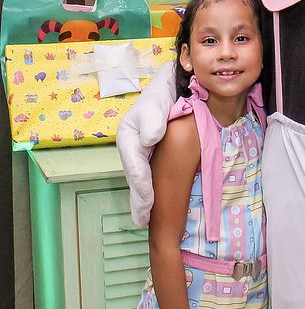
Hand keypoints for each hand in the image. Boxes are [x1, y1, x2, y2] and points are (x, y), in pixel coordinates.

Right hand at [116, 61, 176, 225]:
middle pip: (135, 177)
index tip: (148, 203)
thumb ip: (151, 119)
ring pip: (142, 179)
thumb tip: (150, 139)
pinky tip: (157, 205)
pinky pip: (152, 175)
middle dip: (138, 200)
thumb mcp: (154, 102)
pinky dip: (153, 190)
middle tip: (143, 221)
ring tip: (146, 219)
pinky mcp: (152, 156)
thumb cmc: (161, 94)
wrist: (173, 88)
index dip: (141, 186)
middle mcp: (132, 148)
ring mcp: (141, 153)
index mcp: (128, 137)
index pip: (135, 166)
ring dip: (144, 200)